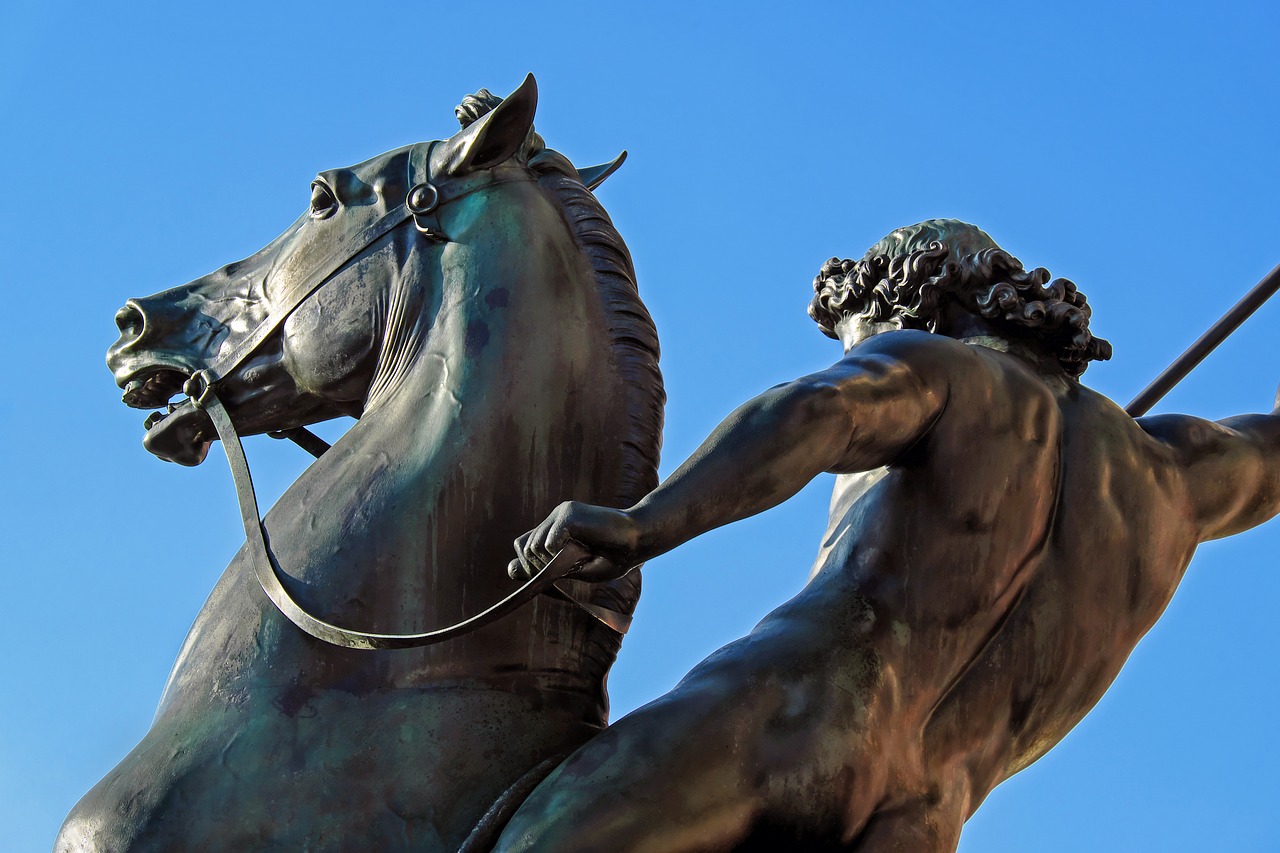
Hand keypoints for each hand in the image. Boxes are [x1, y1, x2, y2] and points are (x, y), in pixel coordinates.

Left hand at [508, 501, 639, 582]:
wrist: (637, 541)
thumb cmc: (612, 557)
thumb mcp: (573, 569)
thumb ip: (544, 570)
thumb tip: (509, 570)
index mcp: (555, 528)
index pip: (523, 546)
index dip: (530, 565)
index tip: (549, 575)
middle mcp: (555, 518)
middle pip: (525, 549)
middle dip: (541, 568)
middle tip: (572, 567)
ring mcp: (561, 513)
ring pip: (535, 547)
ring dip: (555, 562)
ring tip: (582, 558)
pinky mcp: (569, 514)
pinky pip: (549, 541)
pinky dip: (560, 554)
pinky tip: (582, 552)